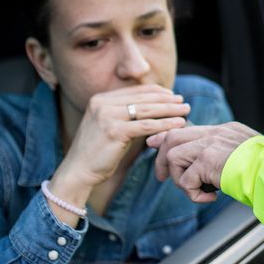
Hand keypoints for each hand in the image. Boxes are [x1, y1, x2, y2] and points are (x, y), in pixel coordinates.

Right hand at [56, 84, 189, 192]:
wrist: (77, 172)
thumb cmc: (96, 153)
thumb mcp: (108, 126)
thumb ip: (124, 114)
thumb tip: (152, 107)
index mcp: (100, 99)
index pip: (135, 91)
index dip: (156, 92)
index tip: (172, 95)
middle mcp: (102, 103)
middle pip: (143, 98)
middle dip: (166, 99)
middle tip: (183, 101)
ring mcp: (107, 116)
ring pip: (147, 110)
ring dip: (169, 109)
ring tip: (186, 110)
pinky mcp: (114, 131)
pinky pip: (146, 126)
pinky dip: (165, 124)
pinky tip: (178, 124)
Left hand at [147, 121, 259, 201]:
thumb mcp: (243, 156)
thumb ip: (224, 154)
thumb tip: (206, 169)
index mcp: (225, 130)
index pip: (188, 128)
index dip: (167, 137)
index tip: (154, 143)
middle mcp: (216, 133)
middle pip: (173, 136)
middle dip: (162, 159)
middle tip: (163, 177)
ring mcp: (211, 144)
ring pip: (174, 156)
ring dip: (180, 180)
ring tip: (198, 191)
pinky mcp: (207, 160)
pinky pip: (186, 180)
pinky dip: (193, 194)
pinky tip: (210, 198)